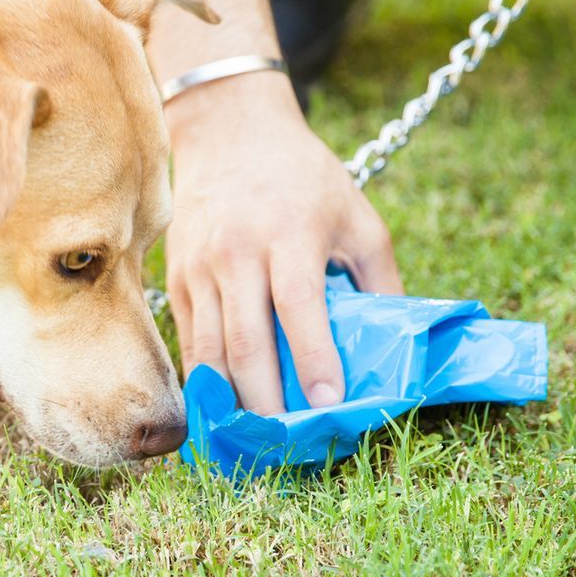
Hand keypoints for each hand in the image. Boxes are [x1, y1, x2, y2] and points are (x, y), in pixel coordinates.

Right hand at [165, 71, 401, 415]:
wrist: (228, 131)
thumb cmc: (305, 179)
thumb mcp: (357, 216)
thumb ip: (380, 279)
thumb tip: (397, 347)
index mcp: (292, 233)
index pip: (300, 306)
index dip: (313, 360)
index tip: (328, 405)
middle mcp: (239, 252)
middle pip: (247, 340)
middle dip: (267, 400)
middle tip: (287, 444)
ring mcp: (201, 267)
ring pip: (211, 350)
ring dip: (233, 402)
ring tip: (255, 442)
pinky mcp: (178, 278)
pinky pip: (190, 342)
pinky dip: (207, 383)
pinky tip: (224, 413)